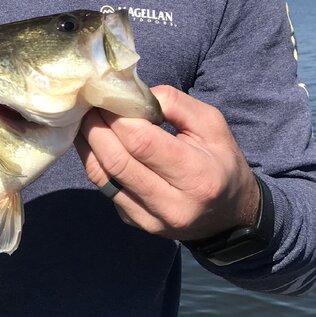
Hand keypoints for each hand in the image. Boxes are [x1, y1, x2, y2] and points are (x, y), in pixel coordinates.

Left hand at [75, 85, 260, 240]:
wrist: (228, 214)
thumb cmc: (220, 161)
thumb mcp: (212, 124)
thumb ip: (174, 103)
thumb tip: (131, 94)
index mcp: (197, 177)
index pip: (142, 142)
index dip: (117, 116)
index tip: (107, 96)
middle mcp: (171, 205)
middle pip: (116, 160)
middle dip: (96, 127)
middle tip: (89, 104)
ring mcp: (150, 219)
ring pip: (102, 176)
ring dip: (88, 143)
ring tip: (87, 119)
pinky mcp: (134, 222)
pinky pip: (104, 187)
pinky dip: (95, 160)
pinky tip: (96, 142)